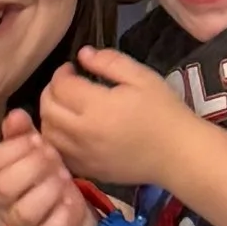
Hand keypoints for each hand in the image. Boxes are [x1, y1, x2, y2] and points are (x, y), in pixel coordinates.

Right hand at [0, 109, 96, 225]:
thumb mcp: (33, 151)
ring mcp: (20, 224)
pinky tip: (72, 199)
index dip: (15, 148)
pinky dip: (64, 212)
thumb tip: (16, 114)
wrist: (62, 216)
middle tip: (54, 157)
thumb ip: (22, 133)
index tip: (39, 140)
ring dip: (48, 190)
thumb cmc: (42, 177)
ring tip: (64, 177)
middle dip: (33, 167)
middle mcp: (1, 202)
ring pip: (25, 211)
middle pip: (4, 187)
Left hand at [42, 48, 194, 193]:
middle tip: (66, 85)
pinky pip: (59, 154)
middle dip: (51, 91)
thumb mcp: (142, 77)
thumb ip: (110, 62)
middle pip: (48, 109)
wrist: (179, 154)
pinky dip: (57, 140)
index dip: (62, 72)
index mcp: (97, 107)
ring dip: (50, 116)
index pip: (61, 86)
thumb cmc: (164, 112)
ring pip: (48, 133)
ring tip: (65, 107)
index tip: (73, 68)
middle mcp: (83, 133)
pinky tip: (70, 132)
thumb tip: (83, 55)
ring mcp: (83, 155)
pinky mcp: (88, 171)